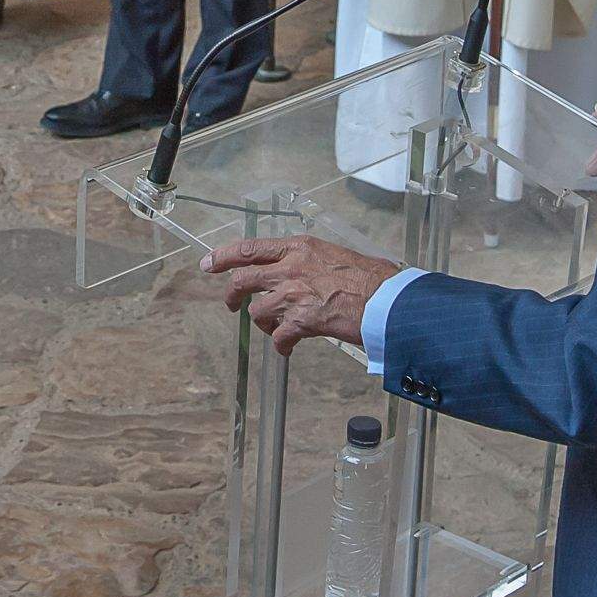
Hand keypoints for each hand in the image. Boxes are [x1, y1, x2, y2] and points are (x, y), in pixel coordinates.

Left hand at [204, 236, 399, 356]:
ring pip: (257, 312)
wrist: (388, 301)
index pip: (249, 248)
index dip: (223, 256)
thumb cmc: (372, 278)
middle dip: (231, 295)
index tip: (208, 263)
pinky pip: (278, 337)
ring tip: (276, 328)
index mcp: (299, 248)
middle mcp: (291, 268)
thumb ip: (310, 262)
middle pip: (242, 280)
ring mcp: (294, 295)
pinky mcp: (302, 322)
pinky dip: (281, 345)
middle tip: (230, 304)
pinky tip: (288, 348)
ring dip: (262, 323)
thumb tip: (301, 271)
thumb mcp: (334, 255)